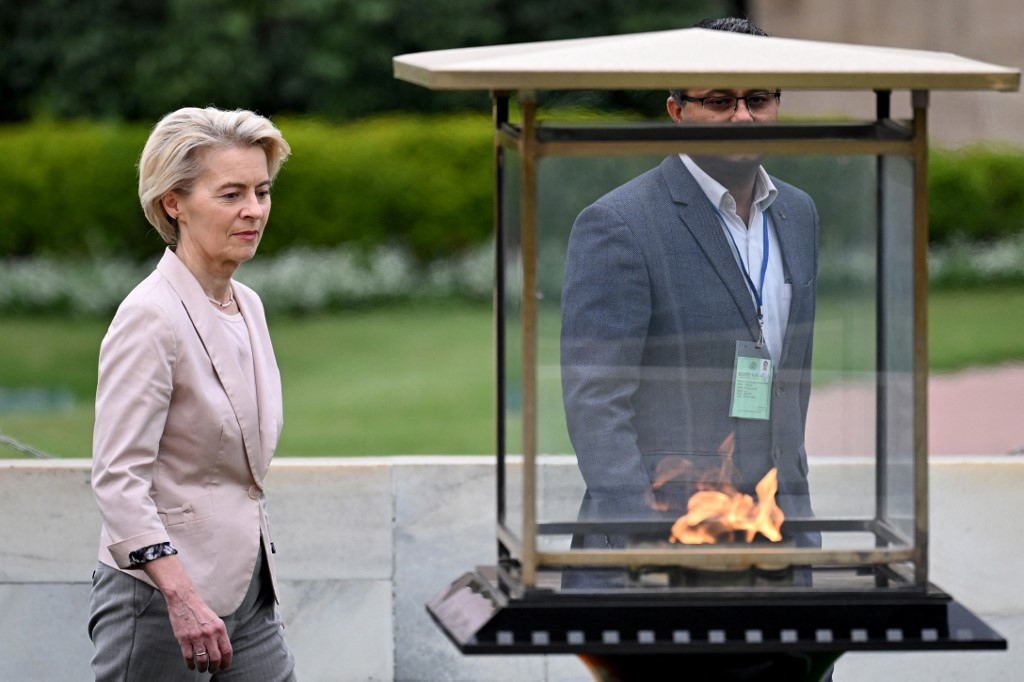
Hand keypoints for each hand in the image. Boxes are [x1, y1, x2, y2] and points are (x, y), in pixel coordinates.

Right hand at [142, 555, 233, 672]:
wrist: (184, 600)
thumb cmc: (200, 611)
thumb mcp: (215, 620)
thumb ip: (219, 634)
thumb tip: (222, 651)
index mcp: (219, 628)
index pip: (227, 650)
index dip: (226, 662)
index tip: (224, 667)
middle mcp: (210, 633)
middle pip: (216, 658)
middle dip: (215, 667)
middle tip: (212, 670)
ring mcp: (196, 637)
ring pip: (202, 660)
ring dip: (202, 668)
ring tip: (202, 669)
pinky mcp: (184, 639)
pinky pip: (189, 658)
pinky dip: (191, 665)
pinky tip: (192, 666)